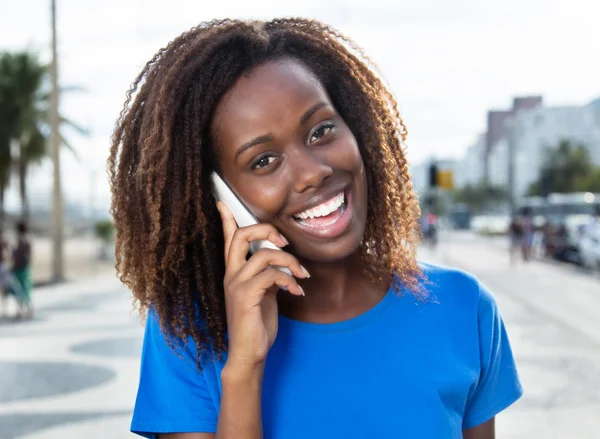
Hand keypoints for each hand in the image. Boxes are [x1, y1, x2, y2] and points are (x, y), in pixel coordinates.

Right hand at [217, 201, 307, 369]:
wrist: (250, 353)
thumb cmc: (257, 324)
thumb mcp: (264, 294)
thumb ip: (268, 275)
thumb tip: (283, 262)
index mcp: (234, 272)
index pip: (228, 239)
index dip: (226, 219)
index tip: (223, 201)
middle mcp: (231, 275)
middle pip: (241, 235)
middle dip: (266, 230)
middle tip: (285, 241)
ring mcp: (236, 285)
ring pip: (265, 255)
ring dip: (290, 262)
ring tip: (303, 275)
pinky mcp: (245, 297)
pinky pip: (271, 275)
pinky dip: (289, 280)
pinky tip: (297, 292)